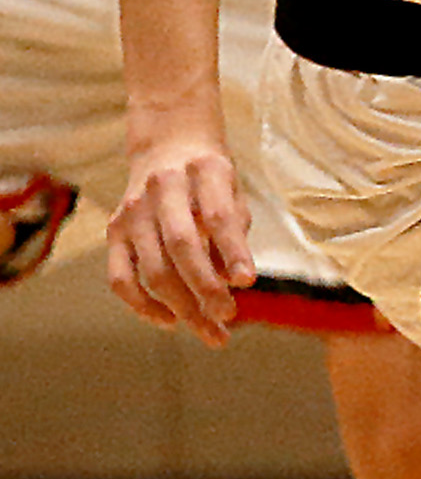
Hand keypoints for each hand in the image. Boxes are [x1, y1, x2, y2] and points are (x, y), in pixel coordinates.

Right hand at [107, 129, 256, 341]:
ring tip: (212, 332)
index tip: (248, 283)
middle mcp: (163, 188)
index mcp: (204, 171)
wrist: (167, 146)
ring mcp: (133, 211)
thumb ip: (234, 232)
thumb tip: (232, 282)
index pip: (217, 215)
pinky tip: (171, 321)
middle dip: (206, 288)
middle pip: (182, 246)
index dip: (233, 251)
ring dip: (182, 307)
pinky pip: (120, 278)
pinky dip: (143, 305)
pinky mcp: (113, 231)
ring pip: (152, 269)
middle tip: (229, 318)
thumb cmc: (211, 179)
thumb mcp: (233, 192)